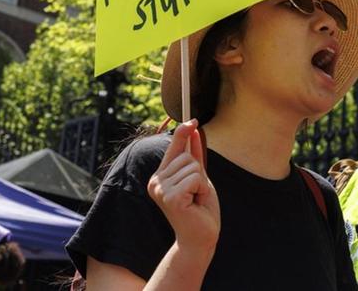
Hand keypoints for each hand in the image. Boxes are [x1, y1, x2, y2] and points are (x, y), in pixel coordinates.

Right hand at [147, 119, 219, 253]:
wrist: (201, 238)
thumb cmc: (200, 209)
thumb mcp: (199, 178)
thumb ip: (194, 156)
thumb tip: (193, 130)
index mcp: (160, 176)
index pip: (172, 148)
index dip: (182, 133)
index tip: (192, 120)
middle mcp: (155, 181)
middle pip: (186, 156)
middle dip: (199, 173)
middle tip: (196, 193)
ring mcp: (160, 189)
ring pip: (192, 166)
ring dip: (201, 183)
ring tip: (196, 199)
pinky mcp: (170, 197)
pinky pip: (195, 178)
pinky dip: (201, 189)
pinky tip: (195, 203)